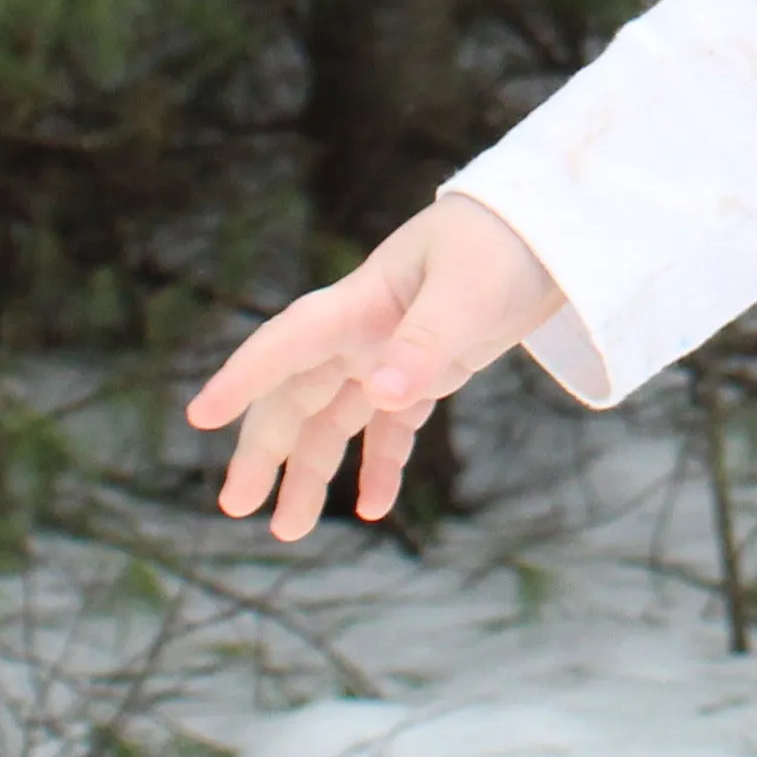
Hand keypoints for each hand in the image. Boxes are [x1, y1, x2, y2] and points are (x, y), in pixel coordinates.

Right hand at [184, 192, 568, 542]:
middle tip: (234, 505)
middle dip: (264, 449)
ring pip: (335, 419)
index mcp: (362, 303)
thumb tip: (380, 393)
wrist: (556, 226)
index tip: (200, 416)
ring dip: (311, 471)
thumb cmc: (506, 242)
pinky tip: (374, 507)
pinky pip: (391, 426)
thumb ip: (425, 343)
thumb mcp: (468, 292)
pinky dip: (380, 464)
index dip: (243, 378)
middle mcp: (365, 330)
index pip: (287, 343)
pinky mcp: (430, 368)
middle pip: (298, 395)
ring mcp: (392, 350)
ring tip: (287, 530)